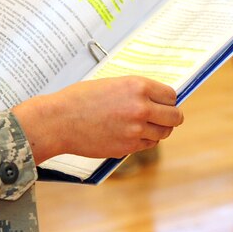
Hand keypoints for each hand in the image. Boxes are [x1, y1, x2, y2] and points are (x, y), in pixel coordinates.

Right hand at [12, 76, 183, 163]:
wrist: (58, 121)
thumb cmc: (80, 99)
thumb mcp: (111, 84)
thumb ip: (135, 91)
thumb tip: (155, 100)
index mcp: (137, 87)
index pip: (171, 96)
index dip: (168, 100)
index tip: (164, 104)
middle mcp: (141, 108)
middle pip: (174, 117)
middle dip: (171, 117)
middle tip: (165, 118)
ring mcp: (135, 130)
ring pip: (163, 133)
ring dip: (158, 130)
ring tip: (146, 127)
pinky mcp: (127, 147)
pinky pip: (147, 145)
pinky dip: (144, 141)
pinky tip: (132, 135)